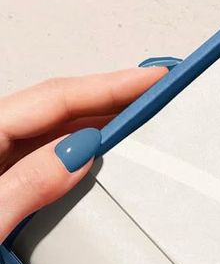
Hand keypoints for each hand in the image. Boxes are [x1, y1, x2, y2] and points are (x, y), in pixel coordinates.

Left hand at [0, 67, 167, 241]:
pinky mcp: (2, 180)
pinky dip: (82, 149)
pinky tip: (105, 152)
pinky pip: (46, 154)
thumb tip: (79, 154)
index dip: (109, 87)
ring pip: (54, 130)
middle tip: (161, 94)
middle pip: (58, 108)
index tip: (153, 80)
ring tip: (144, 119)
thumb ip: (29, 183)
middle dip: (112, 97)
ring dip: (100, 123)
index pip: (55, 100)